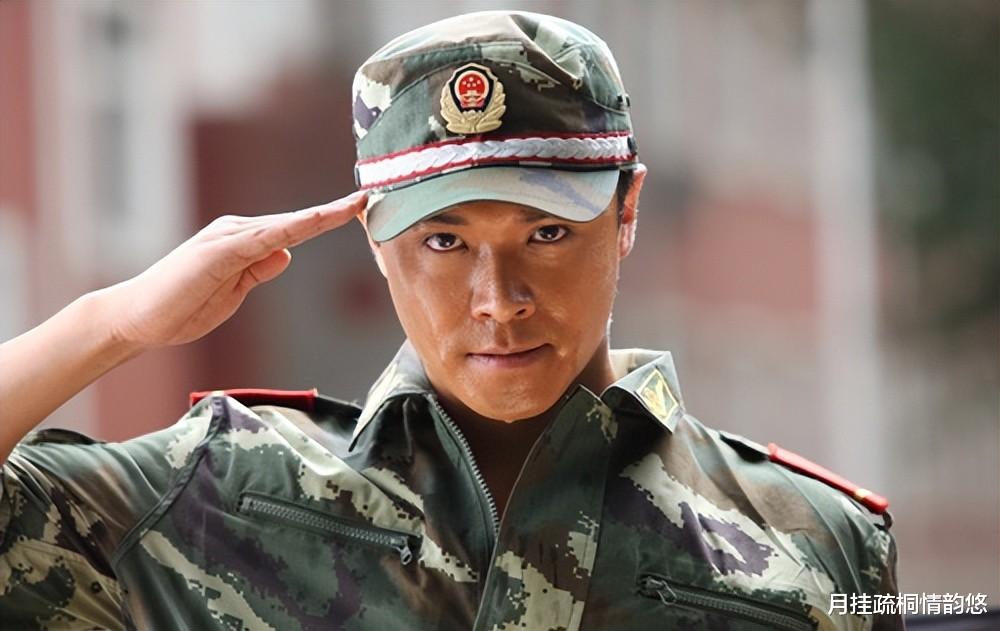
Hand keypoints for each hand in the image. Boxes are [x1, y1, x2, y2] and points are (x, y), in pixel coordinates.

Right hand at [104, 191, 367, 349]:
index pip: (296, 229)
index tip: (362, 207)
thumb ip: (259, 270)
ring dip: (320, 215)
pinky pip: (261, 238)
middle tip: (372, 196)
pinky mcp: (217, 251)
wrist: (140, 318)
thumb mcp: (235, 291)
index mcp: (246, 242)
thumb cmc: (184, 305)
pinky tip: (312, 223)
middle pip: (297, 221)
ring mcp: (228, 238)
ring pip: (285, 224)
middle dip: (335, 211)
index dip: (329, 217)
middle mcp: (239, 232)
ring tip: (355, 204)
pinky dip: (289, 229)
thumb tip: (286, 254)